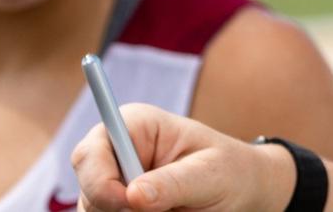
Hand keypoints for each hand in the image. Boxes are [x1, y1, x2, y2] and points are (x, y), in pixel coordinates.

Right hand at [72, 103, 293, 210]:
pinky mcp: (119, 210)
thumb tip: (132, 195)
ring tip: (175, 209)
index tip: (127, 201)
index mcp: (135, 128)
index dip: (98, 181)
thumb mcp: (212, 173)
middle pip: (89, 193)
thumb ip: (175, 182)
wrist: (243, 193)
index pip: (89, 153)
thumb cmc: (231, 172)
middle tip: (163, 210)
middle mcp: (116, 156)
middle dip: (118, 209)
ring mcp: (114, 187)